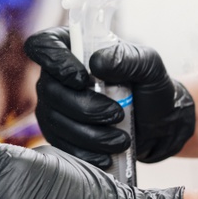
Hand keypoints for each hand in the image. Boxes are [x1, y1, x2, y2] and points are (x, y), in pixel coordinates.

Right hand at [23, 26, 194, 166]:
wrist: (155, 126)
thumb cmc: (149, 88)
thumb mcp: (149, 67)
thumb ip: (126, 59)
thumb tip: (96, 64)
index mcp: (72, 47)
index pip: (42, 45)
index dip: (54, 61)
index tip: (82, 79)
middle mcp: (54, 75)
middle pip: (49, 89)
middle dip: (85, 107)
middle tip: (117, 114)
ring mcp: (51, 105)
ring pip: (55, 120)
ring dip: (90, 134)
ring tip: (120, 139)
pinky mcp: (56, 132)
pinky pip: (60, 144)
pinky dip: (86, 151)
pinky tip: (107, 153)